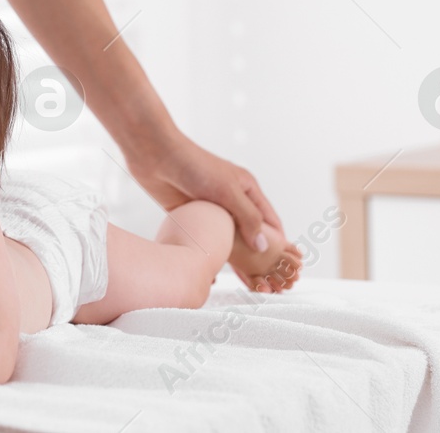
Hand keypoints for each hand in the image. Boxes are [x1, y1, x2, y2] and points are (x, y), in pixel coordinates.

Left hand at [127, 129, 285, 290]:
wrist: (154, 154)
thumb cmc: (194, 166)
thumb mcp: (227, 190)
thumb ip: (247, 217)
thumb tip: (263, 246)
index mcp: (247, 190)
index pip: (270, 222)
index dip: (279, 244)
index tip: (284, 268)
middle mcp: (232, 200)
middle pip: (250, 234)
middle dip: (259, 258)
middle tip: (266, 283)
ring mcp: (211, 209)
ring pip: (228, 239)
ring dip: (235, 259)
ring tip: (244, 284)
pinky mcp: (192, 215)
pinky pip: (206, 238)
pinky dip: (212, 253)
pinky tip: (213, 272)